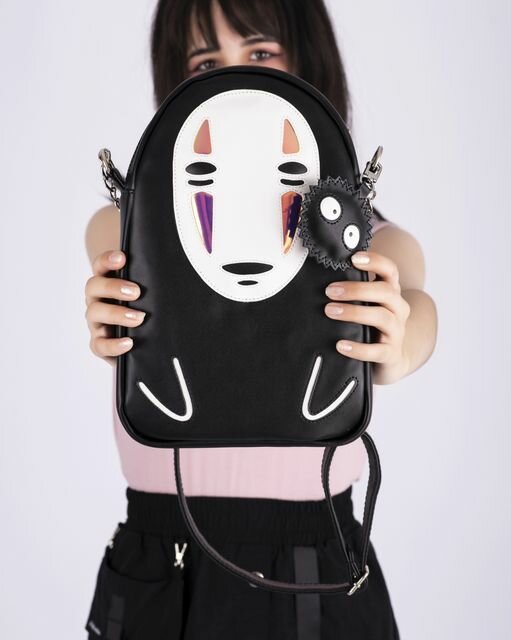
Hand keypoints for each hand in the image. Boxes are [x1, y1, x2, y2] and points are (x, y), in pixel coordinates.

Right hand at [84, 250, 145, 365]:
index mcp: (108, 283)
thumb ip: (156, 282)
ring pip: (94, 313)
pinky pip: (99, 345)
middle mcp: (98, 300)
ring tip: (139, 317)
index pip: (101, 266)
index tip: (122, 257)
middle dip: (113, 287)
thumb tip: (180, 260)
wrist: (144, 343)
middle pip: (94, 286)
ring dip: (116, 314)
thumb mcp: (152, 295)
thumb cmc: (149, 311)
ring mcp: (97, 322)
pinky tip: (128, 343)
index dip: (108, 260)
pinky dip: (113, 344)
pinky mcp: (99, 344)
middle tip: (136, 292)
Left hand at [324, 250, 410, 384]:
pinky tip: (340, 345)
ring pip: (382, 317)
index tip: (354, 258)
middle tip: (329, 291)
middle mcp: (398, 309)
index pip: (390, 270)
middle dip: (356, 289)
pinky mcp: (391, 354)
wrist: (391, 359)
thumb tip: (318, 273)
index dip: (375, 261)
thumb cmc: (371, 325)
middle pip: (385, 292)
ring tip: (330, 311)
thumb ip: (351, 291)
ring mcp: (397, 331)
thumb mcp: (366, 305)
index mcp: (391, 292)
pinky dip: (358, 348)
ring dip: (354, 312)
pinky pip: (377, 351)